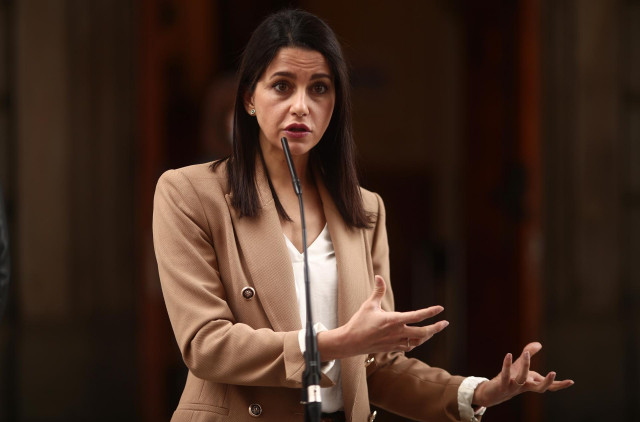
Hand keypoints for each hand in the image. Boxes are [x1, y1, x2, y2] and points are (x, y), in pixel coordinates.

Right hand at [318, 275, 448, 359]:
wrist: (351, 342)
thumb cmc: (359, 322)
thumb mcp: (368, 305)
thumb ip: (378, 291)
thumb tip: (379, 276)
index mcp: (393, 320)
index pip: (417, 316)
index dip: (430, 312)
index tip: (440, 308)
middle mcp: (397, 332)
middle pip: (423, 333)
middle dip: (436, 328)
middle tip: (445, 323)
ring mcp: (396, 342)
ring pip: (418, 341)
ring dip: (427, 336)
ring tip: (433, 330)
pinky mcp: (392, 348)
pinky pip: (409, 346)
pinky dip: (415, 342)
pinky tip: (417, 338)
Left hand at [472, 342, 573, 407]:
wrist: (493, 392)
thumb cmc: (509, 378)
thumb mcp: (520, 365)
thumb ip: (529, 354)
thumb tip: (539, 344)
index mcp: (532, 383)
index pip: (549, 386)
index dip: (560, 384)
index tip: (572, 381)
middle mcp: (525, 386)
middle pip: (539, 387)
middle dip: (547, 382)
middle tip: (553, 373)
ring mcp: (514, 387)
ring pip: (522, 378)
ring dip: (525, 367)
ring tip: (527, 354)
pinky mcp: (503, 385)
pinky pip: (506, 375)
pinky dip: (507, 364)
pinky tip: (509, 354)